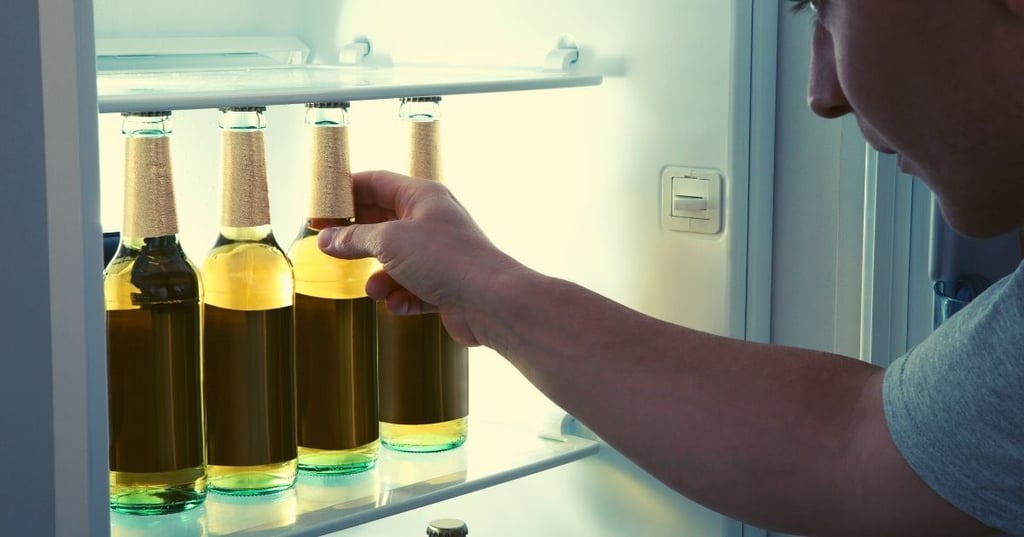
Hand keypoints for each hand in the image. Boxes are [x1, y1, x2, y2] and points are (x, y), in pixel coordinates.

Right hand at [318, 170, 518, 345]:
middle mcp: (431, 221)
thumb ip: (355, 239)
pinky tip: (398, 303)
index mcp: (422, 197)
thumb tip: (327, 240)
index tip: (320, 208)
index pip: (376, 183)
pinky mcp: (444, 285)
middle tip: (331, 249)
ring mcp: (439, 254)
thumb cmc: (447, 259)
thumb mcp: (390, 242)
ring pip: (395, 261)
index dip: (346, 192)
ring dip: (380, 277)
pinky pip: (411, 288)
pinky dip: (401, 296)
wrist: (491, 301)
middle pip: (383, 223)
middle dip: (358, 239)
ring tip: (375, 289)